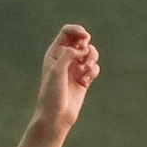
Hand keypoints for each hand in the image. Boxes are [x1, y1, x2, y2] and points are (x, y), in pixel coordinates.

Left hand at [36, 21, 99, 135]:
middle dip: (87, 44)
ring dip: (92, 57)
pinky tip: (86, 81)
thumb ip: (69, 55)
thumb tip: (83, 49)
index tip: (85, 37)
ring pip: (90, 53)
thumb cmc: (52, 93)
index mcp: (54, 53)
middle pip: (81, 39)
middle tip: (85, 53)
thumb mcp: (57, 70)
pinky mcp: (84, 79)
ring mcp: (75, 68)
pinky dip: (93, 71)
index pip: (67, 32)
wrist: (56, 116)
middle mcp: (65, 58)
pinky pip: (94, 67)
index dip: (77, 30)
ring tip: (87, 69)